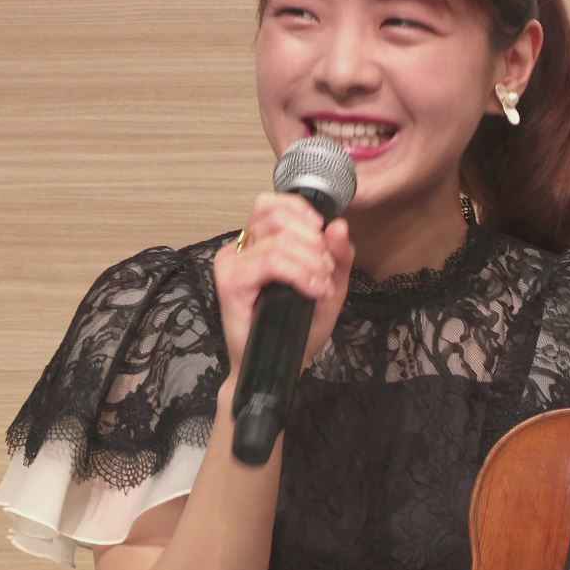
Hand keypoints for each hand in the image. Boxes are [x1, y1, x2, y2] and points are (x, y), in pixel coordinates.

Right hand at [214, 193, 354, 376]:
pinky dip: (300, 274)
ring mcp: (232, 263)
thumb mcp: (328, 286)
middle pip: (279, 218)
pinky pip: (271, 262)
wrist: (279, 365)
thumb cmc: (298, 328)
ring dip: (311, 262)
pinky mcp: (230, 282)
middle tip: (324, 271)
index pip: (272, 203)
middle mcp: (240, 248)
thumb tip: (338, 225)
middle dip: (313, 242)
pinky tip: (312, 290)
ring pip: (279, 241)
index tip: (321, 235)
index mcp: (257, 242)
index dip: (301, 211)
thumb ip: (337, 256)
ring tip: (320, 286)